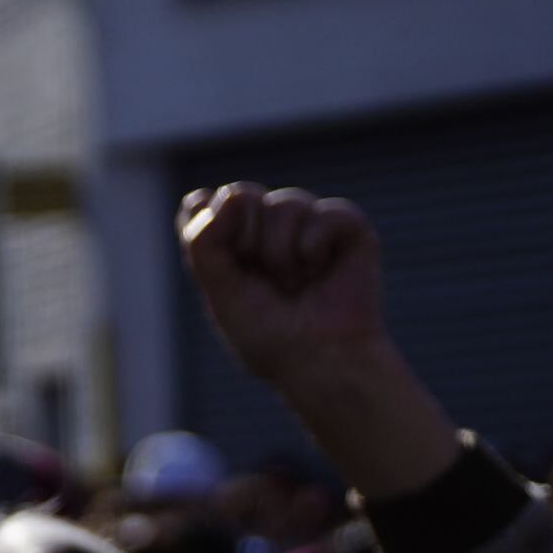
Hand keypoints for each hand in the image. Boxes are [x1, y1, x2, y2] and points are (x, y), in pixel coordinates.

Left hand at [176, 184, 458, 501]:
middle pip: (242, 194)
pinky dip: (315, 247)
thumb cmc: (267, 333)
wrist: (318, 359)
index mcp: (229, 240)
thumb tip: (232, 193)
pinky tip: (320, 272)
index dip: (210, 229)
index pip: (204, 203)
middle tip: (265, 281)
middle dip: (247, 243)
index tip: (226, 265)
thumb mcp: (219, 290)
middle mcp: (266, 226)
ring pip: (284, 202)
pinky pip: (325, 212)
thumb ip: (205, 241)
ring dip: (282, 253)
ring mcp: (307, 223)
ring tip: (295, 283)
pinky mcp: (347, 227)